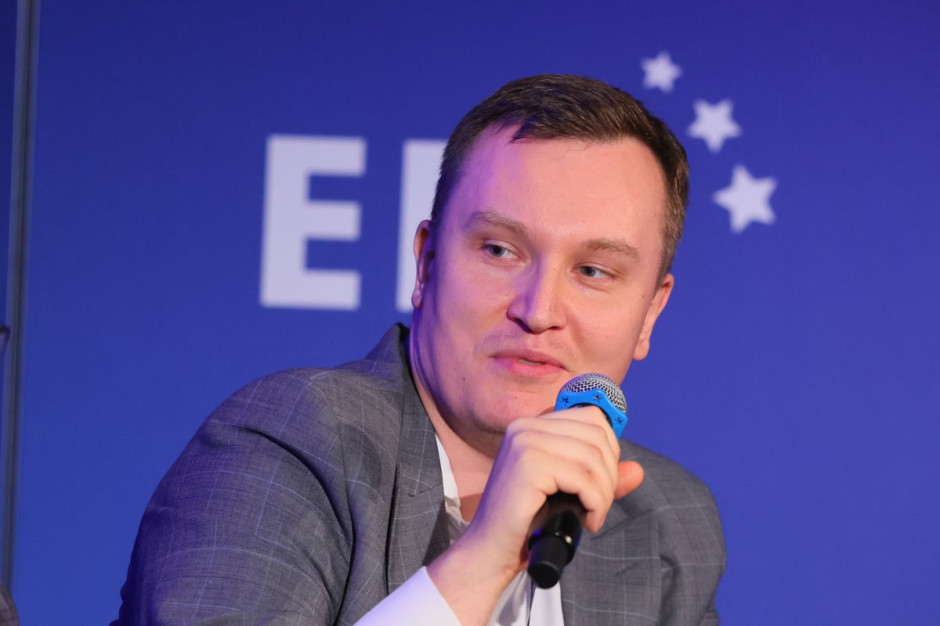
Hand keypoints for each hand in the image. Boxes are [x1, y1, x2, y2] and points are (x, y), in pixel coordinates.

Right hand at [428, 406, 643, 623]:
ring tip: (593, 515)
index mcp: (531, 425)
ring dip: (604, 493)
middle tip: (598, 506)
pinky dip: (595, 503)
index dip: (609, 449)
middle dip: (609, 475)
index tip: (601, 483)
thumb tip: (638, 470)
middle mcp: (525, 427)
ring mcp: (524, 442)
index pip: (591, 417)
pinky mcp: (528, 464)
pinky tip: (587, 521)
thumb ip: (599, 478)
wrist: (490, 551)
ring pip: (593, 458)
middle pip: (597, 435)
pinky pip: (583, 479)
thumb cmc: (526, 523)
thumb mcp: (568, 493)